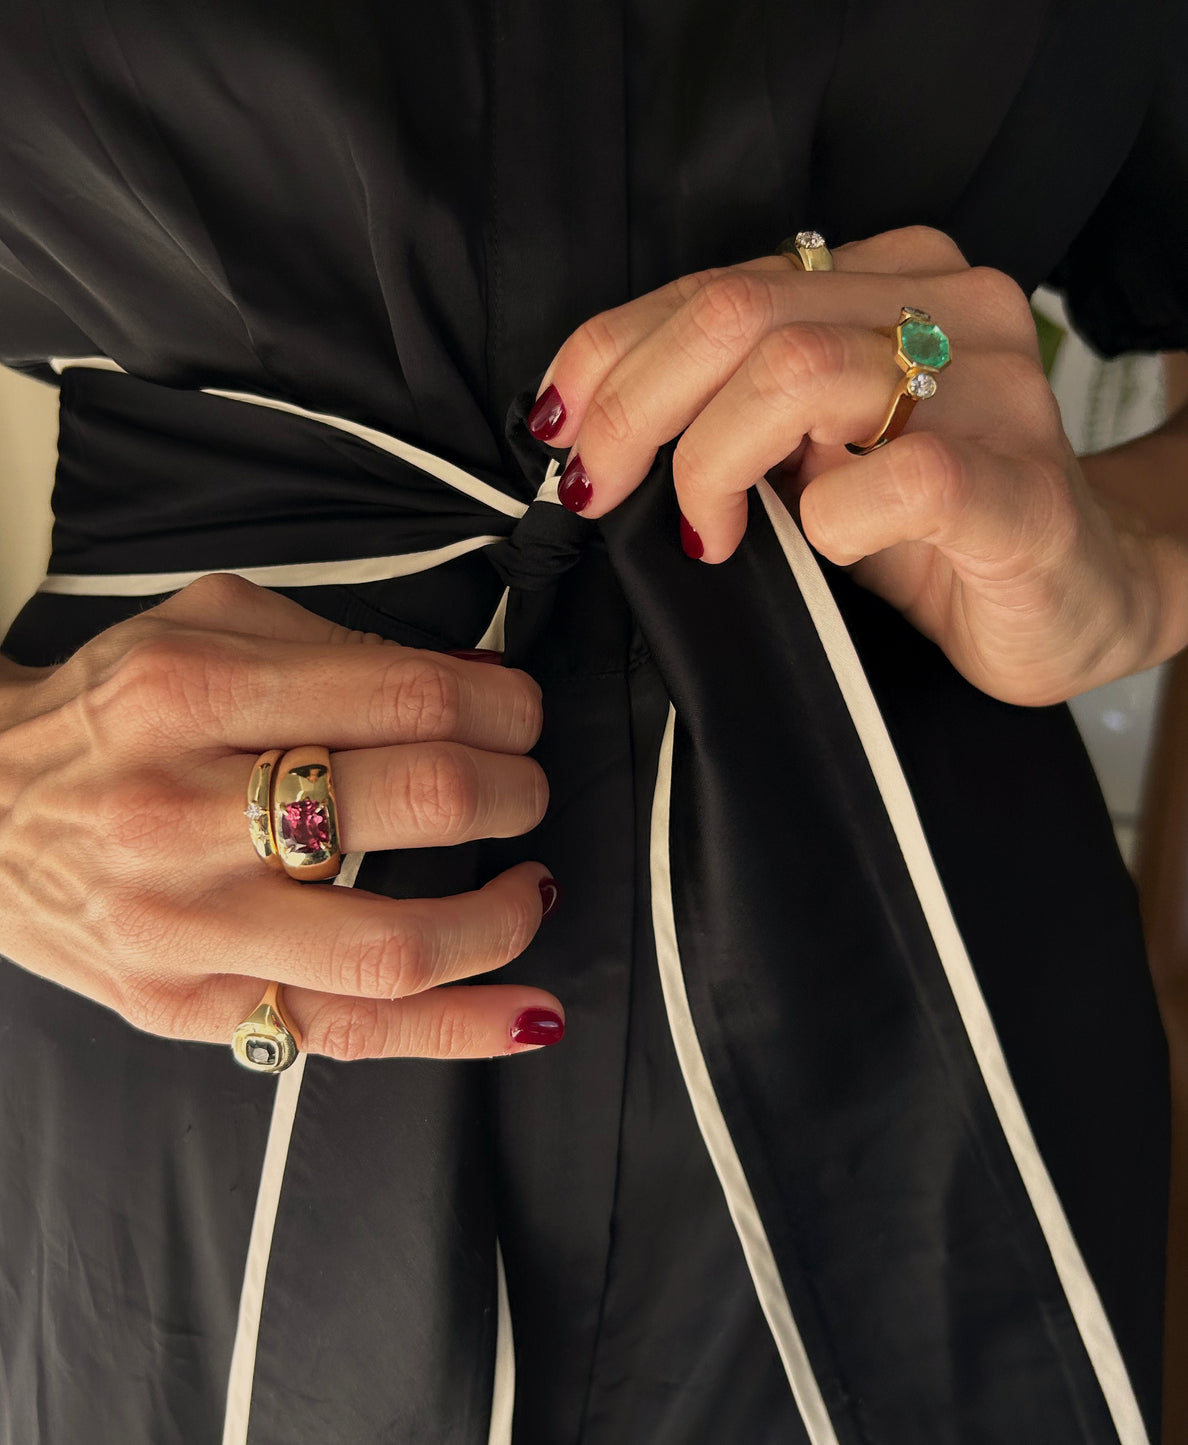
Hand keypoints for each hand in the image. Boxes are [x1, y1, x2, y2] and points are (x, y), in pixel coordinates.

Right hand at [0, 574, 561, 1059]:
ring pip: (394, 943)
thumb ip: (341, 646)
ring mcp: (185, 926)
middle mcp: (182, 813)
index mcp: (192, 693)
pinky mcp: (186, 1005)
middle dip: (514, 791)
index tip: (519, 718)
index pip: (407, 698)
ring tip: (529, 886)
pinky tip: (529, 1015)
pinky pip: (346, 1034)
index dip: (503, 710)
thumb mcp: (204, 628)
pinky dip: (457, 1032)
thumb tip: (481, 689)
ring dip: (501, 915)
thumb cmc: (105, 715)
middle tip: (523, 787)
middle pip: (422, 801)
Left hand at [531, 226, 1170, 705]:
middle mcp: (945, 308)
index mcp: (887, 281)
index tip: (561, 430)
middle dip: (633, 408)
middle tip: (598, 493)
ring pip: (794, 373)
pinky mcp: (1020, 489)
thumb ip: (737, 412)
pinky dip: (831, 522)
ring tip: (711, 536)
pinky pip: (898, 478)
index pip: (715, 286)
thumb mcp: (814, 456)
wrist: (1080, 598)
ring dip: (711, 465)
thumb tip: (599, 430)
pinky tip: (829, 548)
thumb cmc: (934, 534)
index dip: (612, 353)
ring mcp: (993, 391)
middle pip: (736, 314)